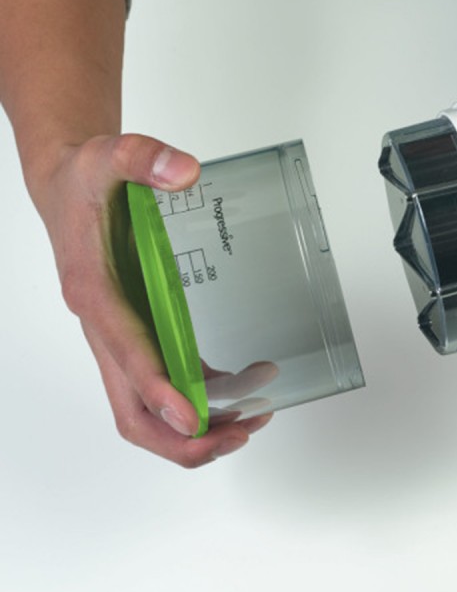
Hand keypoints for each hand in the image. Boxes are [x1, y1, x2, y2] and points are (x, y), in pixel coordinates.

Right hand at [36, 133, 271, 465]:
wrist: (69, 184)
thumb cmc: (84, 178)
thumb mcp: (108, 155)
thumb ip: (142, 158)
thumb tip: (184, 171)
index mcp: (94, 293)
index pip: (126, 355)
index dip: (160, 390)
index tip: (195, 418)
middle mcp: (105, 327)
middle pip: (132, 410)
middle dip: (182, 436)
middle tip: (240, 432)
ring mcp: (122, 335)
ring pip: (148, 407)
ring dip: (195, 426)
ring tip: (252, 419)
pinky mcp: (140, 330)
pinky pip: (167, 377)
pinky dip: (200, 393)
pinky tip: (238, 385)